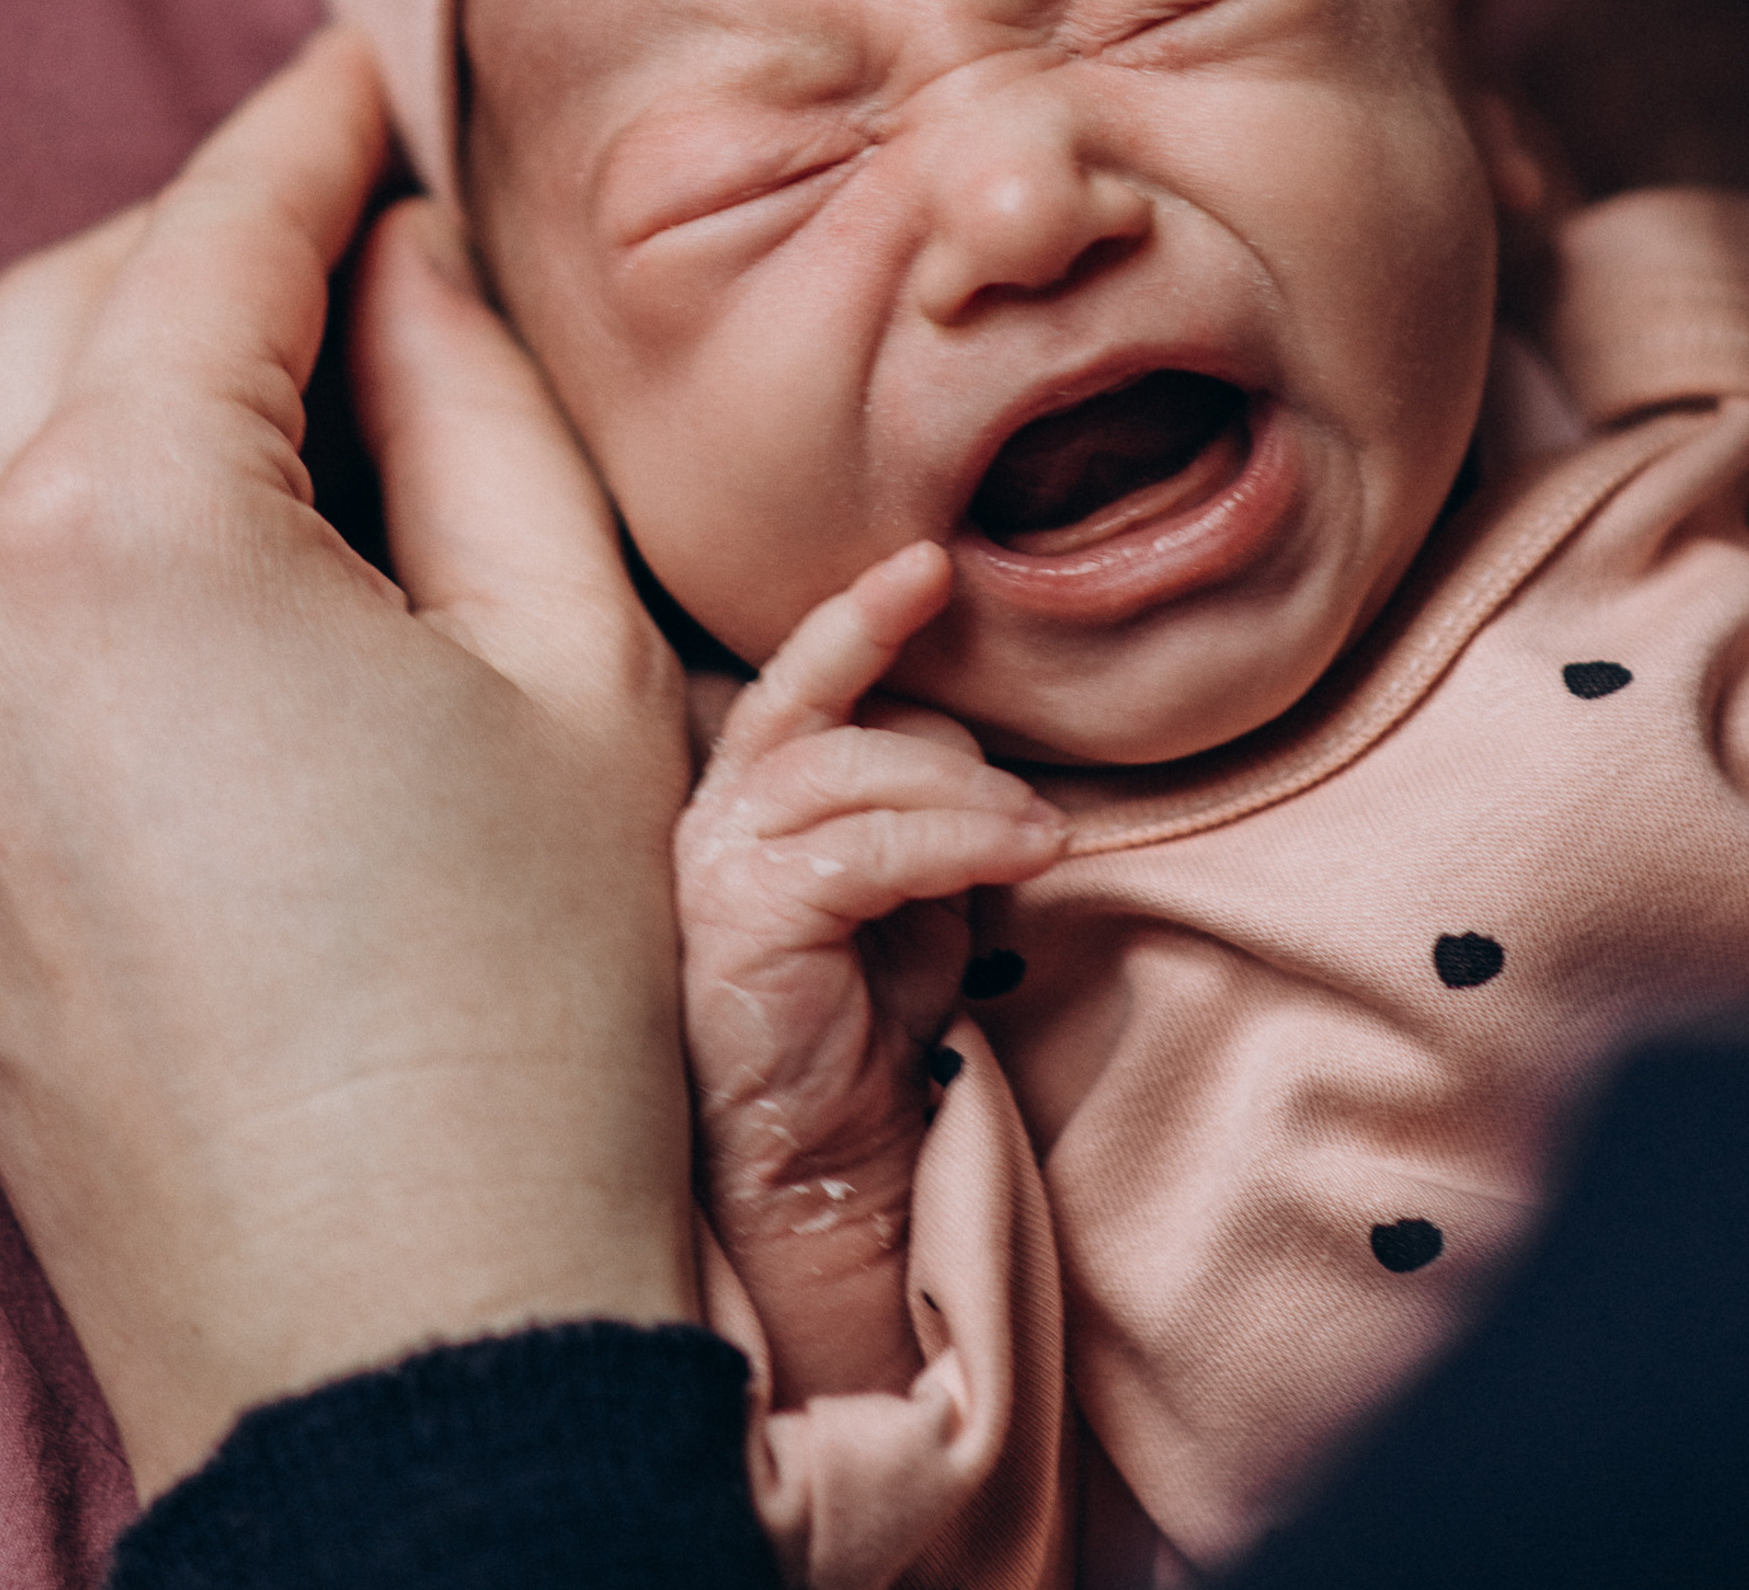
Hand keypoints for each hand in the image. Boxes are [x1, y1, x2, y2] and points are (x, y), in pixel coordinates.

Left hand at [0, 31, 696, 1500]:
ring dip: (147, 366)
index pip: (213, 236)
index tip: (373, 62)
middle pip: (71, 306)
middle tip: (375, 226)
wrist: (394, 1338)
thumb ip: (475, 409)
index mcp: (118, 526)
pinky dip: (90, 498)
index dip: (311, 128)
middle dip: (216, 237)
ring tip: (324, 386)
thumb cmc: (528, 993)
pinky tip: (236, 546)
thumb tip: (407, 266)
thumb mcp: (562, 657)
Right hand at [675, 543, 1065, 1403]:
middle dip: (869, 636)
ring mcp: (713, 873)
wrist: (816, 1182)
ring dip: (962, 787)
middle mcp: (709, 827)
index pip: (793, 692)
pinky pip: (867, 849)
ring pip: (844, 768)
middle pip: (799, 700)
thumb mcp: (906, 908)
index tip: (927, 566)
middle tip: (952, 616)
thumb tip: (983, 770)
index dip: (855, 624)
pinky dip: (960, 839)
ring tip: (1040, 831)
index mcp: (741, 813)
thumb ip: (925, 825)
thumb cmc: (858, 1041)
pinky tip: (1026, 853)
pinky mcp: (742, 926)